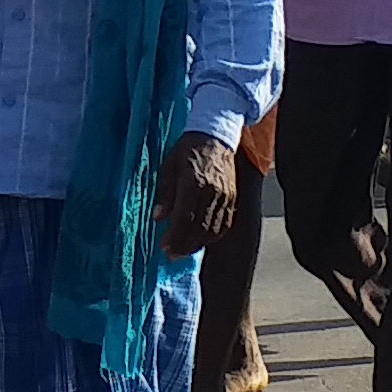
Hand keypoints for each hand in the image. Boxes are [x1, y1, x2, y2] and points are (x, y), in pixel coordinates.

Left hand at [152, 135, 238, 257]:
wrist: (215, 136)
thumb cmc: (187, 151)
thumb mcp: (168, 167)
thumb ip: (164, 194)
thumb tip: (158, 218)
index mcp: (194, 183)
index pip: (185, 217)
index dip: (175, 236)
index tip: (163, 247)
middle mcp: (213, 192)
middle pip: (200, 228)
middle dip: (184, 245)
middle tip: (171, 255)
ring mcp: (226, 196)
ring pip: (213, 229)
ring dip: (197, 244)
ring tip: (183, 251)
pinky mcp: (232, 198)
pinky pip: (224, 224)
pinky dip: (212, 236)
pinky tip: (201, 240)